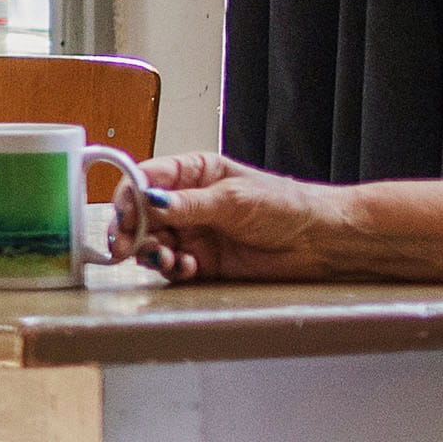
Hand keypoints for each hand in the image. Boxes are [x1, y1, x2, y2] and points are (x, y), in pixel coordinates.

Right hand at [113, 151, 359, 283]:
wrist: (320, 242)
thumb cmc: (286, 206)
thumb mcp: (233, 199)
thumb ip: (188, 203)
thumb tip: (148, 201)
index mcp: (193, 173)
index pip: (146, 179)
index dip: (129, 195)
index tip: (122, 213)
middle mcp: (188, 202)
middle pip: (141, 214)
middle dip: (131, 230)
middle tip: (126, 245)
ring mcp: (194, 233)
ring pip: (153, 242)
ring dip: (151, 252)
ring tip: (164, 258)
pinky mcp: (203, 262)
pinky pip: (174, 266)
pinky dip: (173, 269)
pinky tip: (186, 268)